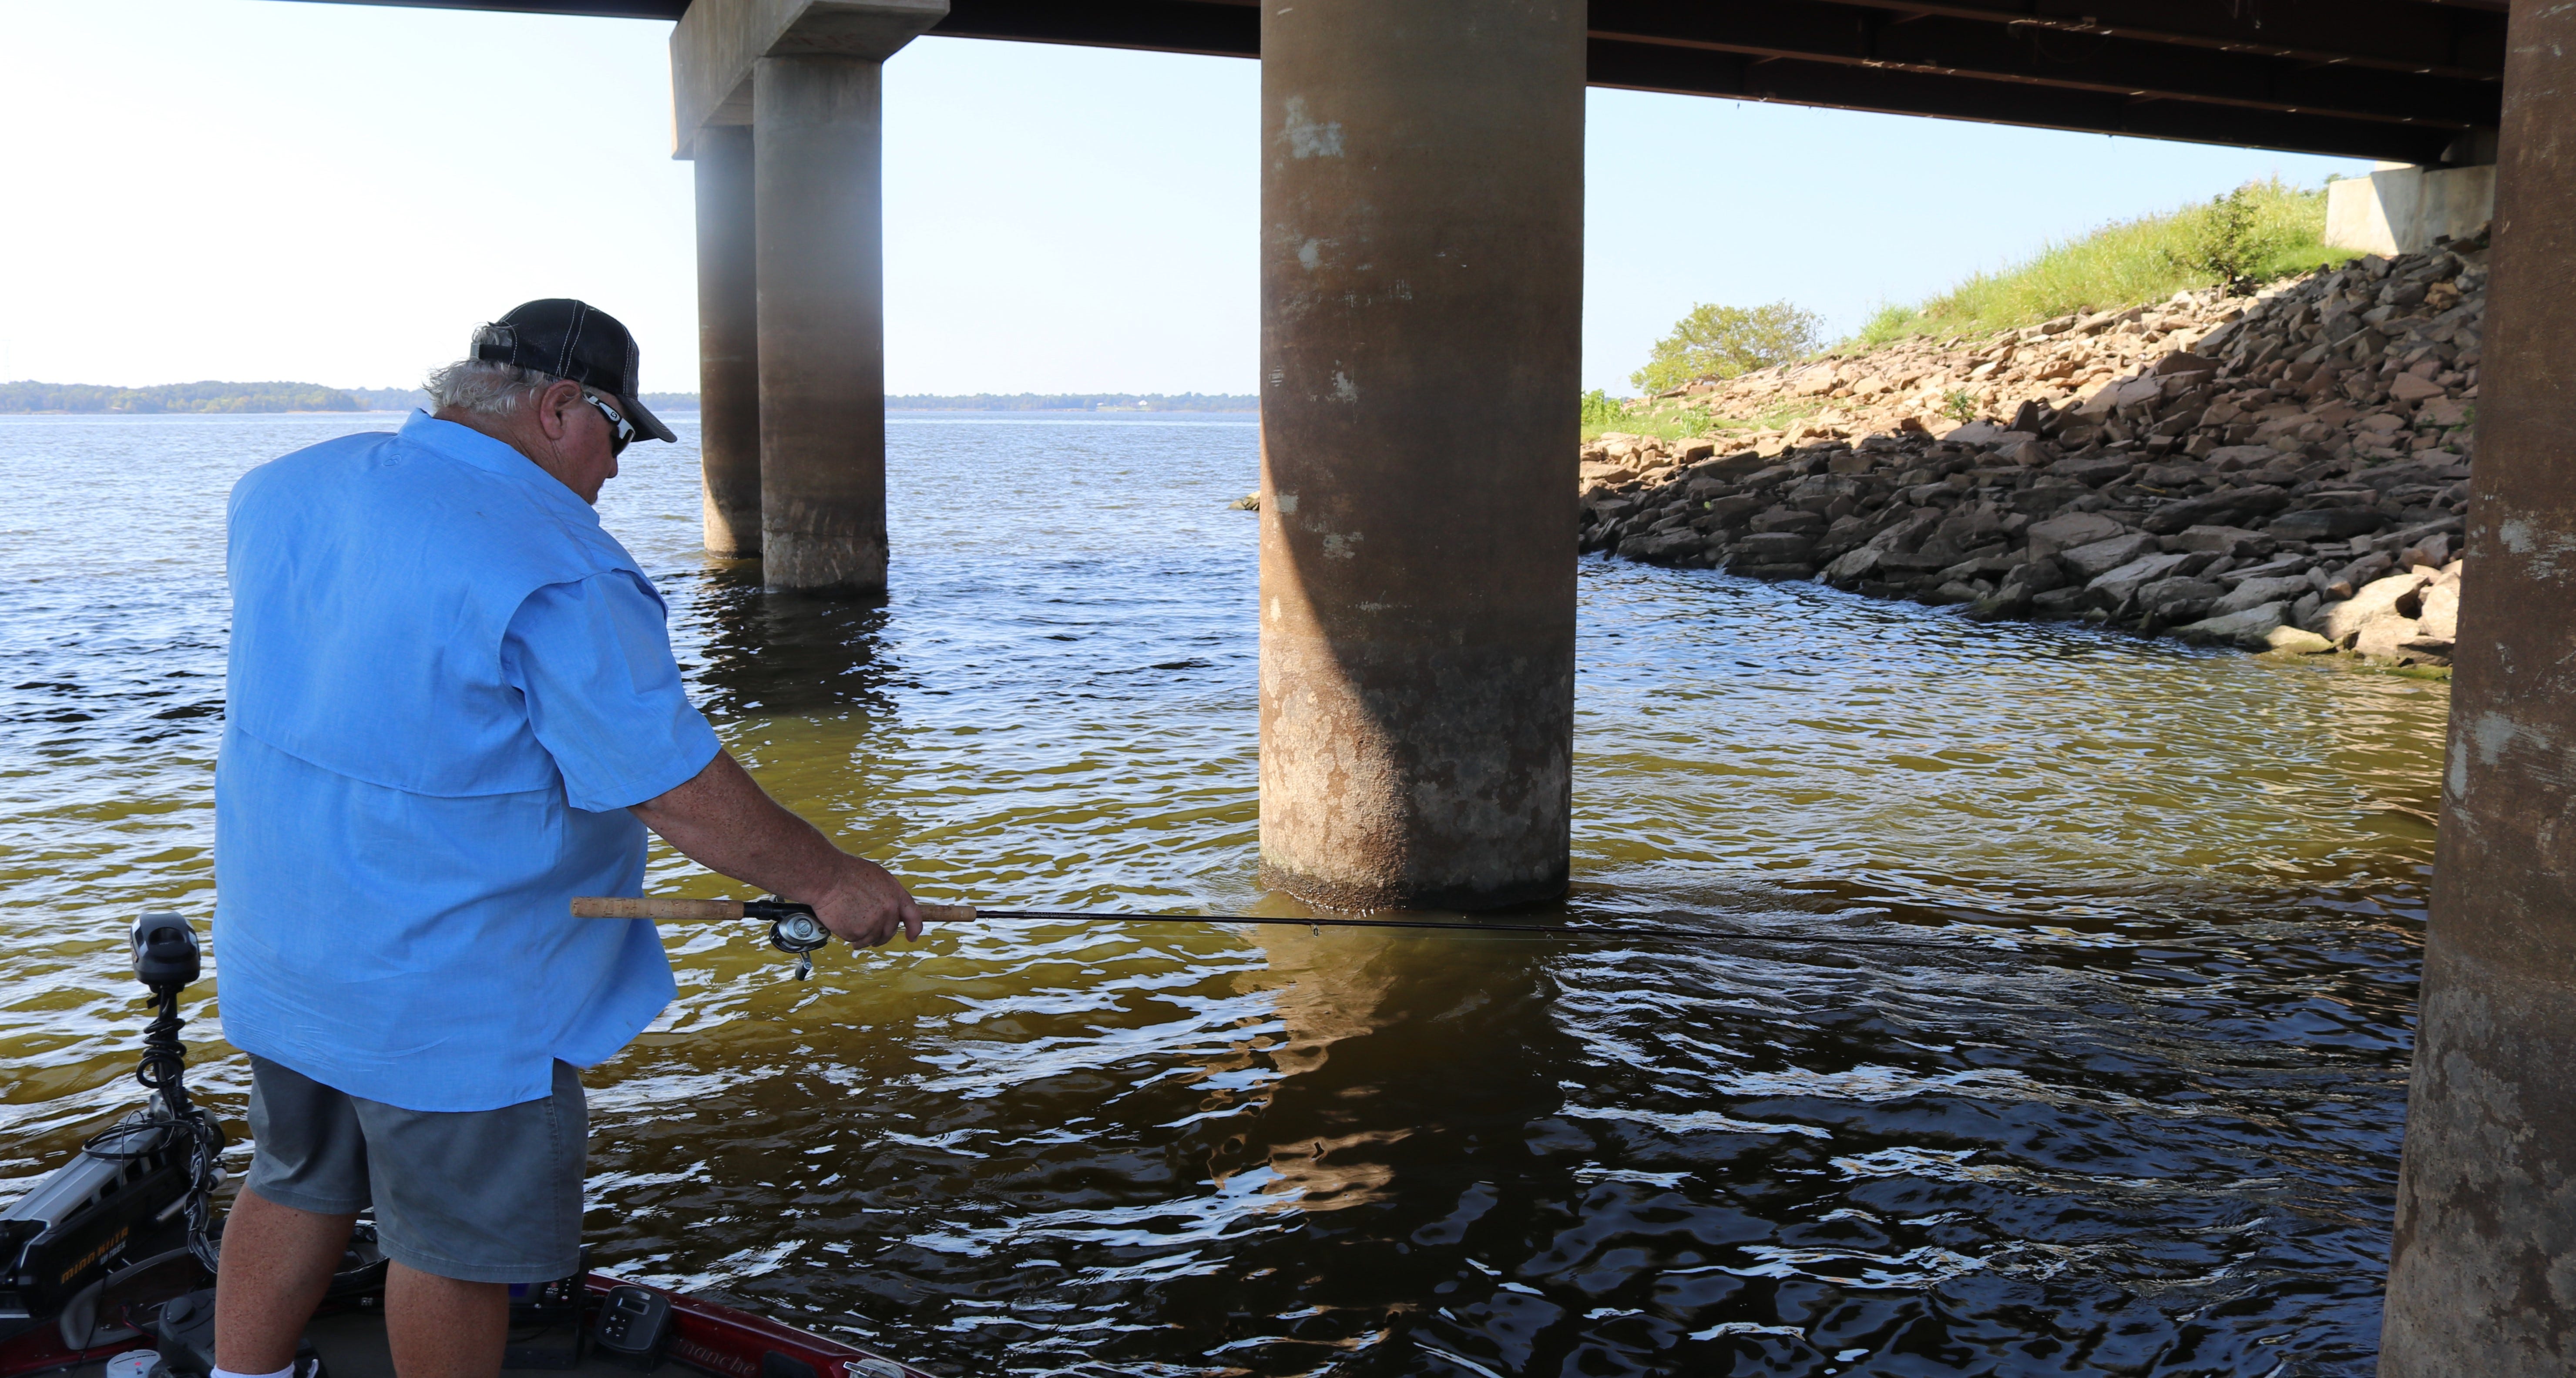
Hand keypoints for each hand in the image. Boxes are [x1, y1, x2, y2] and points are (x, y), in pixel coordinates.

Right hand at [799, 856, 922, 948]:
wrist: (827, 877)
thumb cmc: (847, 873)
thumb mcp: (877, 877)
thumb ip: (888, 895)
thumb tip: (890, 909)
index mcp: (895, 895)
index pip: (913, 916)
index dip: (914, 928)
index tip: (912, 937)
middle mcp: (888, 911)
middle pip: (889, 932)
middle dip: (881, 934)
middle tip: (867, 929)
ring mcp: (874, 923)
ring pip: (872, 939)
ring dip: (863, 936)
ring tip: (850, 923)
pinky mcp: (858, 932)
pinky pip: (856, 939)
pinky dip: (849, 935)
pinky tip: (843, 923)